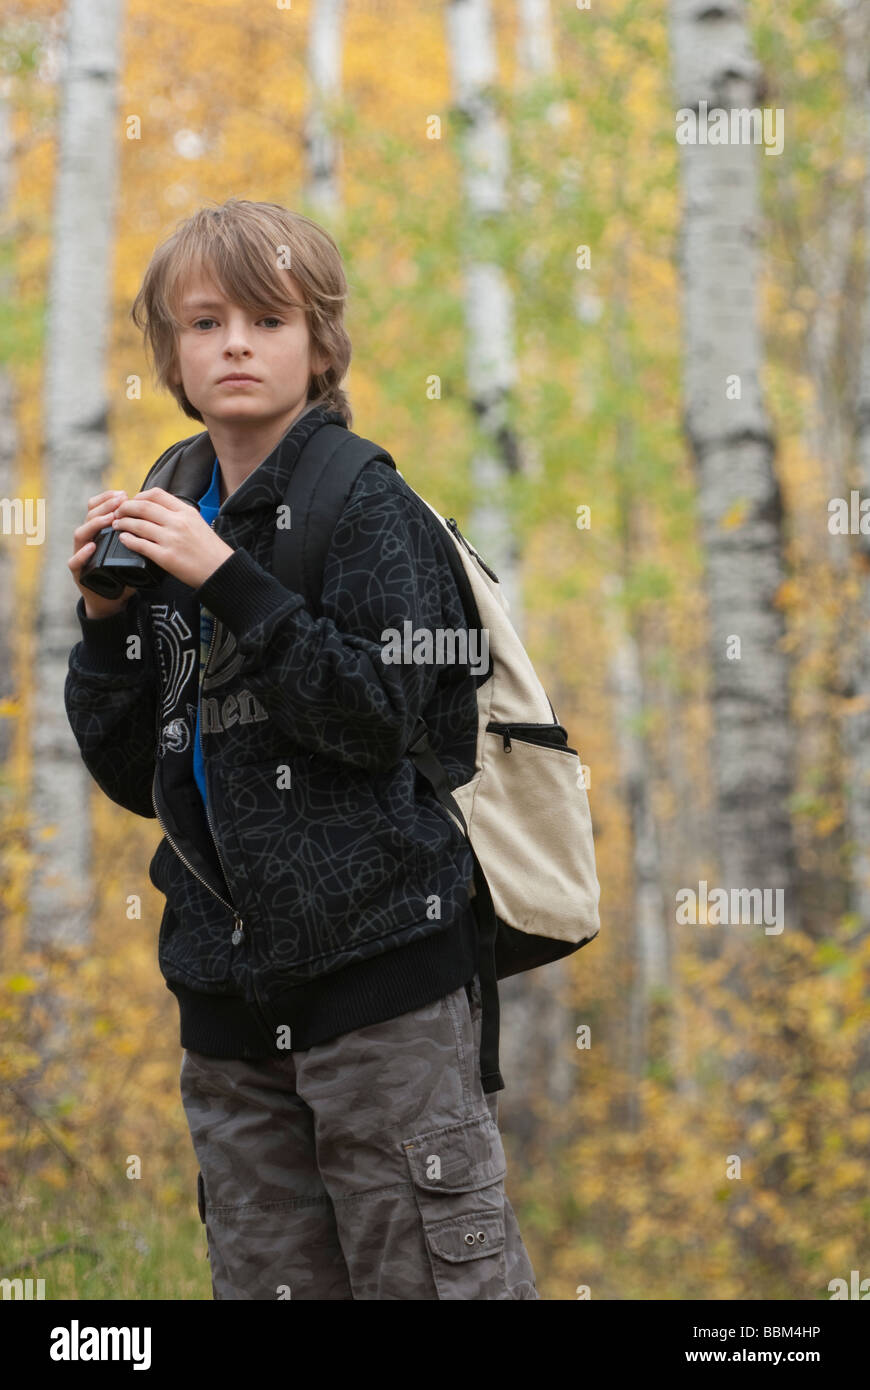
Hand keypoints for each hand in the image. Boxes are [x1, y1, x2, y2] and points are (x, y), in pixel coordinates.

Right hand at [69, 490, 138, 619]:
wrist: (111, 600)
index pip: (99, 508)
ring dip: (95, 524)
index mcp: (100, 532)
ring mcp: (81, 555)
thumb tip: (159, 521)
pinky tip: (92, 547)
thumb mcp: (133, 552)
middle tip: (120, 501)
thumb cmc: (123, 574)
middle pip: (89, 516)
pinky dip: (82, 554)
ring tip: (109, 520)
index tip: (123, 494)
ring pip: (80, 534)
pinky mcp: (78, 572)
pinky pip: (74, 561)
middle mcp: (88, 540)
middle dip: (105, 506)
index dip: (108, 499)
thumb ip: (140, 538)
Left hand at [109, 488, 234, 589]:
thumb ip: (179, 514)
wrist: (221, 570)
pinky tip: (123, 538)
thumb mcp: (198, 522)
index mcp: (186, 512)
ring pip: (138, 525)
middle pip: (143, 507)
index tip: (132, 501)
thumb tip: (157, 510)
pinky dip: (128, 540)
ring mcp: (171, 539)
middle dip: (125, 508)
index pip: (156, 494)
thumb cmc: (210, 549)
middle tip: (117, 512)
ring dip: (123, 523)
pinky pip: (140, 545)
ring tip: (116, 524)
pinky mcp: (166, 557)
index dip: (139, 496)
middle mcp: (178, 522)